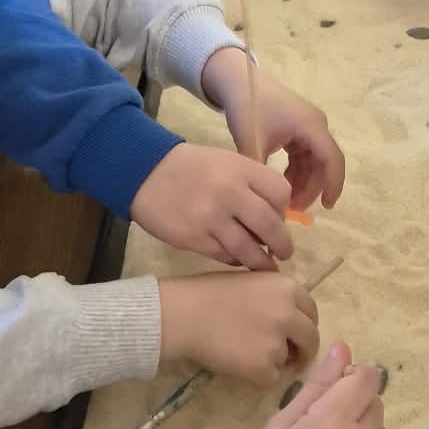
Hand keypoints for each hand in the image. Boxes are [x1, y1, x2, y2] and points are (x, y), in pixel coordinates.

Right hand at [131, 143, 293, 266]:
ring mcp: (212, 218)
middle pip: (270, 226)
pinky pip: (225, 256)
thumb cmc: (190, 167)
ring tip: (265, 266)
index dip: (284, 210)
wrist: (144, 172)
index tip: (279, 219)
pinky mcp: (194, 239)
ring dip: (261, 261)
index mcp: (241, 169)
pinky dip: (236, 260)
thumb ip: (251, 184)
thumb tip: (275, 217)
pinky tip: (237, 259)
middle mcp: (231, 193)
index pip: (280, 193)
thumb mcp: (226, 162)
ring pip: (249, 249)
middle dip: (282, 244)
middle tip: (284, 252)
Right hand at [158, 270, 319, 382]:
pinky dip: (258, 375)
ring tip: (245, 351)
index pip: (311, 310)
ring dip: (274, 360)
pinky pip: (270, 377)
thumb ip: (274, 296)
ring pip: (288, 359)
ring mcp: (279, 342)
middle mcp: (289, 313)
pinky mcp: (264, 367)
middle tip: (290, 355)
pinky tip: (237, 362)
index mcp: (286, 287)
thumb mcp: (250, 280)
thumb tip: (288, 316)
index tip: (296, 332)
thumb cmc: (207, 293)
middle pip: (311, 337)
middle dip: (302, 348)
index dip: (304, 323)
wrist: (184, 315)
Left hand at [204, 51, 345, 209]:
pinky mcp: (297, 128)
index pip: (332, 160)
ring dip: (303, 181)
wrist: (237, 80)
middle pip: (324, 163)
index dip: (333, 185)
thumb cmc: (248, 108)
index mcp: (311, 126)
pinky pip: (303, 155)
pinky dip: (296, 171)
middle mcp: (315, 125)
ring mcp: (307, 126)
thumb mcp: (253, 143)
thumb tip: (268, 203)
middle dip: (312, 188)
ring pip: (314, 161)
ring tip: (285, 200)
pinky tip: (281, 183)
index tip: (326, 208)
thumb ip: (262, 173)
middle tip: (294, 209)